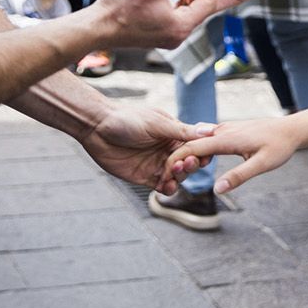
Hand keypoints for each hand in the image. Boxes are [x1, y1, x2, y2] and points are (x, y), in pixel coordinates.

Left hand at [83, 105, 213, 194]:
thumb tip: (210, 131)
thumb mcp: (157, 123)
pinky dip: (169, 188)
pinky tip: (167, 185)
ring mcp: (157, 164)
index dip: (203, 151)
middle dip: (192, 164)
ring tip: (174, 171)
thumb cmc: (128, 118)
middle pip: (190, 163)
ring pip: (178, 176)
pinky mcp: (144, 177)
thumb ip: (182, 131)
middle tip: (187, 162)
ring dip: (181, 176)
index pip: (197, 145)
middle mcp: (168, 150)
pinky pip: (162, 187)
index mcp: (175, 134)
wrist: (97, 127)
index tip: (204, 154)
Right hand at [166, 117, 299, 193]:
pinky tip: (195, 160)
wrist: (292, 129)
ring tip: (175, 172)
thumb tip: (217, 190)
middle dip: (176, 159)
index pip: (192, 147)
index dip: (176, 160)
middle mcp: (223, 131)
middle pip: (191, 143)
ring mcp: (226, 129)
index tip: (164, 173)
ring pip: (198, 140)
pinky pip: (207, 139)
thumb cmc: (279, 146)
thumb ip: (239, 176)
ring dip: (186, 154)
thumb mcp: (262, 164)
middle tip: (164, 178)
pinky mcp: (230, 131)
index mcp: (227, 138)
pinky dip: (197, 149)